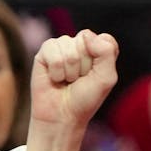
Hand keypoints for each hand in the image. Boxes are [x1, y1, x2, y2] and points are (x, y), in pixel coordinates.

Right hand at [26, 29, 118, 150]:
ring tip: (67, 81)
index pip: (104, 39)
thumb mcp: (106, 78)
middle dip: (84, 66)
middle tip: (79, 80)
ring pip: (69, 46)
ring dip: (70, 70)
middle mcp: (81, 46)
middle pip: (85, 40)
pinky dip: (56, 69)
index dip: (101, 58)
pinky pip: (52, 50)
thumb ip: (106, 52)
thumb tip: (87, 35)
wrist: (63, 115)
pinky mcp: (44, 52)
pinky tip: (55, 78)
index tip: (96, 76)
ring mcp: (62, 47)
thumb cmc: (86, 99)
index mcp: (99, 51)